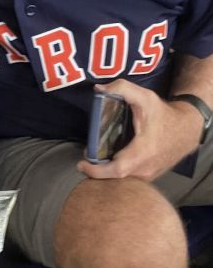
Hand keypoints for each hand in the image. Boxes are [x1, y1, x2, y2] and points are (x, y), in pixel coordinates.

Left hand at [78, 79, 202, 181]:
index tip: (81, 164)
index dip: (97, 171)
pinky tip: (110, 160)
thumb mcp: (145, 97)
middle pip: (115, 177)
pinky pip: (129, 178)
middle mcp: (145, 168)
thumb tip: (99, 89)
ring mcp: (148, 175)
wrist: (186, 130)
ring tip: (96, 158)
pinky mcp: (149, 176)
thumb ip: (122, 88)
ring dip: (106, 172)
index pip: (117, 170)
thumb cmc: (164, 115)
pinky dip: (117, 172)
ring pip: (122, 179)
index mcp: (143, 152)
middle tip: (86, 157)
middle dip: (97, 170)